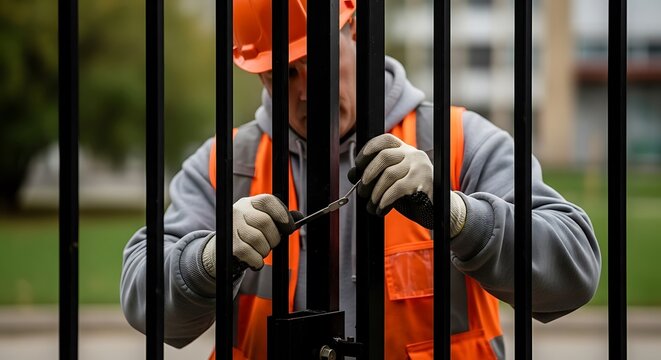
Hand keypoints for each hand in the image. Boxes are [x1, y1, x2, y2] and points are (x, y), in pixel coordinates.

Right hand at [202, 194, 297, 277]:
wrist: (224, 247)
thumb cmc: (250, 233)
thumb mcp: (263, 220)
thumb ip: (280, 218)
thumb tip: (299, 217)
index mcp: (251, 203)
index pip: (268, 201)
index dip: (282, 214)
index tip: (289, 227)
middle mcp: (239, 210)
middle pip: (265, 222)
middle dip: (274, 238)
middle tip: (273, 243)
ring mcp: (232, 226)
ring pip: (258, 239)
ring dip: (265, 250)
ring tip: (261, 250)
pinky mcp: (228, 243)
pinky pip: (249, 253)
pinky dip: (257, 260)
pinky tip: (255, 260)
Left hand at [348, 133, 465, 234]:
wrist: (440, 210)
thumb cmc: (412, 194)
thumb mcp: (394, 181)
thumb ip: (377, 175)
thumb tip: (353, 174)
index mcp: (405, 150)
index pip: (386, 140)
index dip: (370, 148)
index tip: (359, 162)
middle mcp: (413, 154)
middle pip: (384, 156)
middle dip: (368, 174)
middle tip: (363, 189)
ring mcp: (419, 167)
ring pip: (389, 174)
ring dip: (375, 192)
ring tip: (372, 204)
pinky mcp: (422, 182)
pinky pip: (397, 188)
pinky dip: (385, 199)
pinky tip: (381, 207)